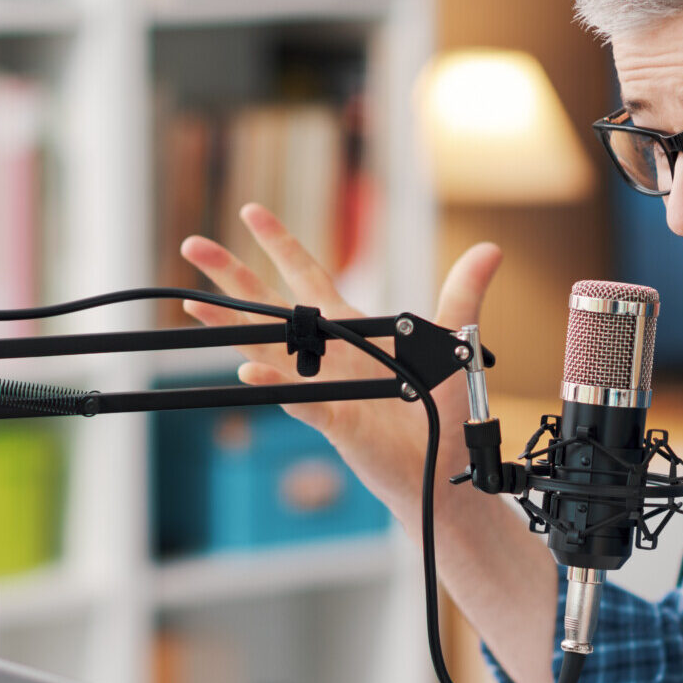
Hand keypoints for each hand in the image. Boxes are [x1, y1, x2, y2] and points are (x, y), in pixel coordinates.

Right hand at [180, 204, 502, 517]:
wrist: (442, 470)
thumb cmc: (439, 412)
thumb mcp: (455, 342)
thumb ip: (464, 294)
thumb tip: (490, 250)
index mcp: (352, 330)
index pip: (307, 276)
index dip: (279, 243)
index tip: (250, 211)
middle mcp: (329, 355)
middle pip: (270, 306)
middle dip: (231, 276)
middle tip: (192, 245)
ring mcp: (325, 386)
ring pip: (268, 351)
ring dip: (231, 328)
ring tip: (194, 306)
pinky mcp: (336, 420)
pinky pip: (300, 400)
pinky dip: (276, 387)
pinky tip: (248, 371)